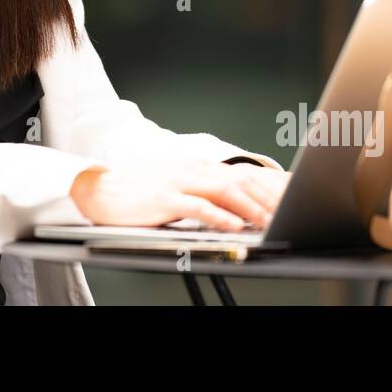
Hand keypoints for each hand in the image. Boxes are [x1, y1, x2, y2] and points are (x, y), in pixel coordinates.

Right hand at [70, 157, 292, 230]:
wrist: (101, 186)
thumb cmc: (140, 188)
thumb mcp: (178, 183)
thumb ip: (206, 189)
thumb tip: (237, 204)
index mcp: (199, 166)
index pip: (242, 173)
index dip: (269, 187)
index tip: (291, 199)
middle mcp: (193, 169)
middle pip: (240, 180)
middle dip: (267, 198)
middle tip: (288, 213)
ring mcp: (178, 181)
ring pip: (224, 190)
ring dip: (249, 207)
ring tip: (268, 221)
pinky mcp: (164, 197)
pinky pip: (197, 205)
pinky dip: (218, 216)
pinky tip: (232, 225)